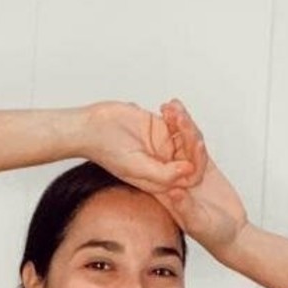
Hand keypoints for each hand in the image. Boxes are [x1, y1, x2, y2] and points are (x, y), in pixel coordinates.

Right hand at [82, 101, 197, 195]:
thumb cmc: (106, 151)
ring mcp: (164, 146)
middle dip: (191, 137)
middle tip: (182, 121)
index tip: (194, 145)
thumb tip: (189, 171)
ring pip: (188, 136)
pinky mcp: (161, 127)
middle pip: (192, 155)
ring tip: (171, 111)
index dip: (196, 163)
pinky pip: (179, 121)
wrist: (91, 128)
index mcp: (160, 180)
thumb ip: (163, 174)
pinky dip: (178, 112)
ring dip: (184, 122)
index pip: (189, 177)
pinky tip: (166, 107)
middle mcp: (164, 164)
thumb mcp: (135, 167)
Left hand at [153, 99, 248, 255]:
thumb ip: (187, 208)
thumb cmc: (213, 234)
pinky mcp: (206, 169)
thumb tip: (176, 192)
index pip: (158, 166)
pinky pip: (198, 149)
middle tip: (164, 108)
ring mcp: (190, 173)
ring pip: (184, 145)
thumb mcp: (198, 223)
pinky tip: (189, 120)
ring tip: (175, 106)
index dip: (153, 148)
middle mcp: (176, 181)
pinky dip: (195, 135)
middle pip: (170, 150)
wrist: (232, 234)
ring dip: (181, 127)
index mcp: (168, 194)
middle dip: (168, 129)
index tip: (148, 130)